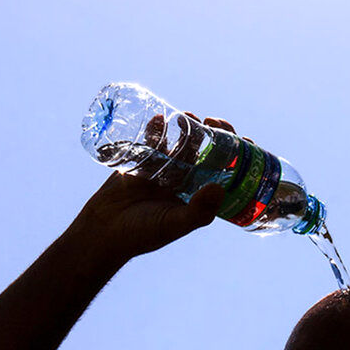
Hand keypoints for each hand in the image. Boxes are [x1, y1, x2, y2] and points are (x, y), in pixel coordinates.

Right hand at [74, 115, 240, 260]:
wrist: (104, 231)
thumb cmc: (141, 233)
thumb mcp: (174, 223)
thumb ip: (198, 210)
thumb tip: (220, 187)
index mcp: (198, 196)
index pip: (226, 171)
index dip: (238, 155)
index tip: (245, 139)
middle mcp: (185, 182)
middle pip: (207, 151)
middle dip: (215, 134)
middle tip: (214, 121)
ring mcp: (163, 170)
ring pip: (182, 142)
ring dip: (189, 126)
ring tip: (189, 116)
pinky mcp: (141, 162)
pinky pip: (152, 140)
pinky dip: (157, 127)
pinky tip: (161, 118)